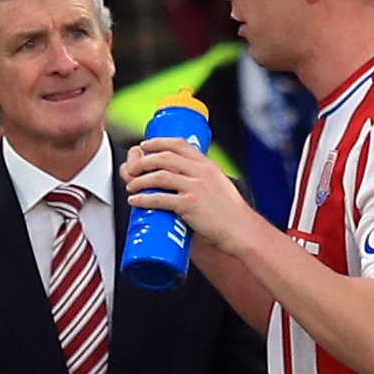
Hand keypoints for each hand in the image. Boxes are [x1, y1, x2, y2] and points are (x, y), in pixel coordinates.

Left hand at [121, 137, 256, 254]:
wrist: (242, 230)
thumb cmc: (231, 214)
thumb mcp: (219, 187)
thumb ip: (201, 181)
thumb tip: (180, 183)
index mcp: (208, 166)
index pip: (180, 144)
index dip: (158, 142)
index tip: (145, 145)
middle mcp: (201, 172)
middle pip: (164, 157)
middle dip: (143, 161)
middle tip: (132, 168)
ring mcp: (195, 188)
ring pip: (159, 176)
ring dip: (140, 180)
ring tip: (131, 186)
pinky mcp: (189, 205)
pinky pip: (160, 199)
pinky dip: (143, 199)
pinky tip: (135, 201)